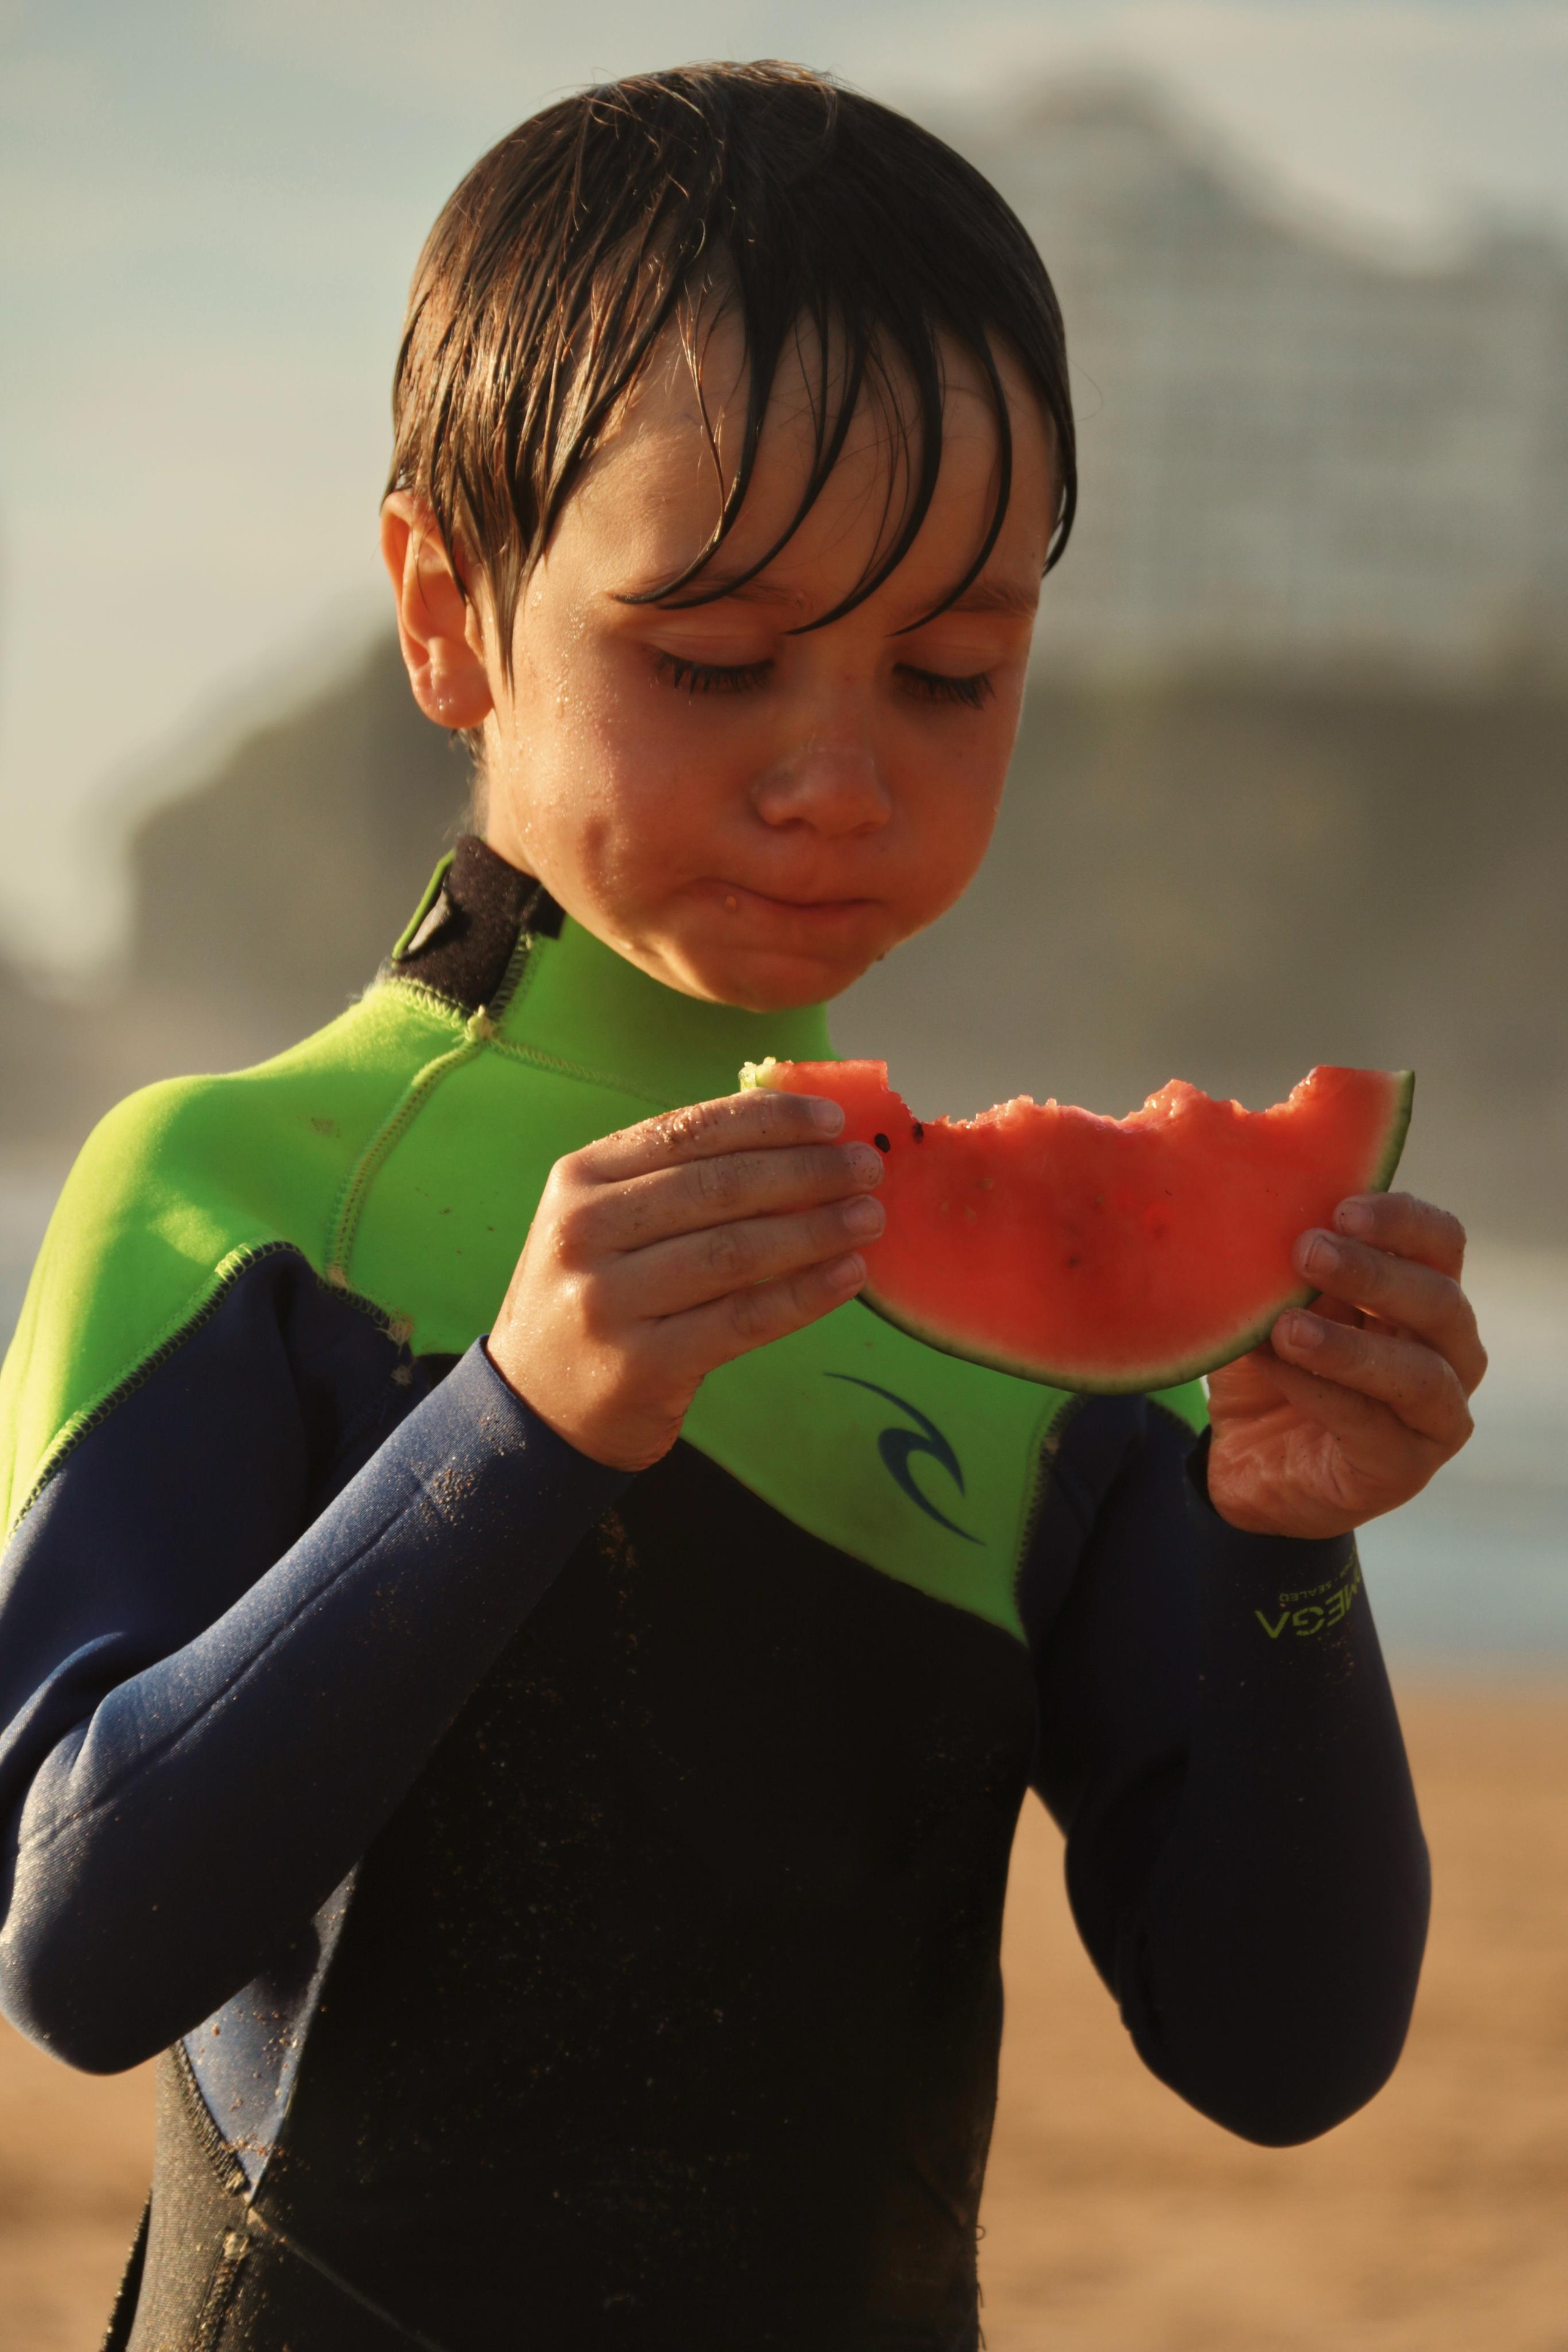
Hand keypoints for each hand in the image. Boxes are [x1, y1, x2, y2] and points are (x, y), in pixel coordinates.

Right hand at [487, 1089, 883, 1471]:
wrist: (533, 1406)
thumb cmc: (594, 1296)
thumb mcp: (608, 1223)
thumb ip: (678, 1179)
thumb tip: (797, 1139)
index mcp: (580, 1178)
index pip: (690, 1131)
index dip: (770, 1119)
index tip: (833, 1120)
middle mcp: (585, 1232)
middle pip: (719, 1187)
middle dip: (807, 1172)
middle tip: (866, 1168)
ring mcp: (607, 1300)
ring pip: (735, 1252)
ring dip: (815, 1230)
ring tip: (870, 1219)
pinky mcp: (639, 1364)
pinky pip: (741, 1320)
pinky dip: (803, 1295)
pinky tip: (848, 1275)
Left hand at [1206, 1192, 1486, 1538]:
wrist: (1248, 1462)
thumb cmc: (1276, 1364)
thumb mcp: (1279, 1303)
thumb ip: (1290, 1264)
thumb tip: (1260, 1206)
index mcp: (1426, 1296)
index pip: (1442, 1243)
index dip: (1402, 1221)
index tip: (1341, 1210)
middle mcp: (1449, 1354)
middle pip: (1440, 1301)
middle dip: (1373, 1274)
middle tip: (1307, 1253)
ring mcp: (1437, 1416)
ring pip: (1420, 1373)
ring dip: (1349, 1345)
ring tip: (1287, 1326)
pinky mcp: (1405, 1468)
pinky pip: (1371, 1427)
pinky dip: (1320, 1391)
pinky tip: (1275, 1365)